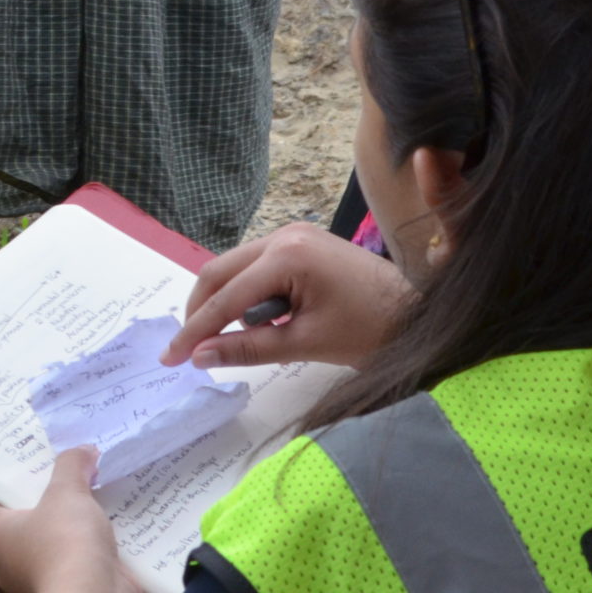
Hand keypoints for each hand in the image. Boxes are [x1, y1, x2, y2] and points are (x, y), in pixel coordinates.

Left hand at [0, 449, 146, 592]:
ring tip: (104, 496)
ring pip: (62, 541)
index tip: (54, 465)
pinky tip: (117, 526)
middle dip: (61, 501)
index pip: (9, 500)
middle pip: (38, 519)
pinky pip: (82, 560)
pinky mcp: (70, 591)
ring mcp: (40, 579)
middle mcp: (11, 560)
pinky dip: (96, 547)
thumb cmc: (65, 541)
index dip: (32, 481)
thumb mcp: (67, 491)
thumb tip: (84, 450)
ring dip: (82, 525)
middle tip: (83, 476)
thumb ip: (72, 465)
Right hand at [161, 222, 413, 371]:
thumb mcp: (304, 344)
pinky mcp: (302, 243)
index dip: (194, 331)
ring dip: (221, 303)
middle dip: (200, 312)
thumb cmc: (372, 331)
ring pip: (234, 268)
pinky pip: (256, 267)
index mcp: (288, 255)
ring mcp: (294, 234)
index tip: (170, 358)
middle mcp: (285, 234)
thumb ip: (247, 349)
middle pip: (219, 272)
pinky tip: (251, 322)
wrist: (421, 315)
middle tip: (189, 351)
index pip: (225, 297)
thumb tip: (199, 357)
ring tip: (222, 340)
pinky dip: (244, 294)